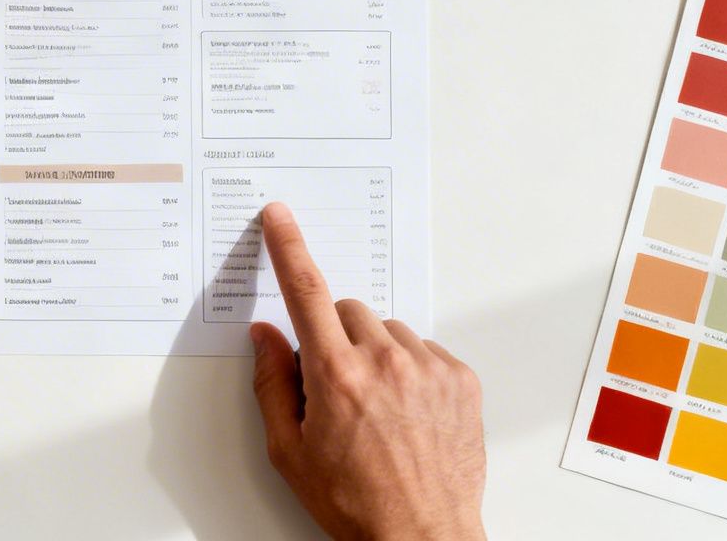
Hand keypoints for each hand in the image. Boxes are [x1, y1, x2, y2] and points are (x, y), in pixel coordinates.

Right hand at [250, 202, 486, 540]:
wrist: (421, 537)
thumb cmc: (355, 502)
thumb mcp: (290, 451)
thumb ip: (271, 383)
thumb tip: (265, 337)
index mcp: (336, 375)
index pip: (305, 292)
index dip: (289, 248)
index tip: (279, 218)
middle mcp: (385, 362)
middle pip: (347, 309)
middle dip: (334, 334)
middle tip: (335, 383)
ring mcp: (428, 368)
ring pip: (388, 328)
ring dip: (375, 351)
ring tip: (377, 406)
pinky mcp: (460, 379)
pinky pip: (424, 349)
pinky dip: (411, 368)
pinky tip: (406, 411)